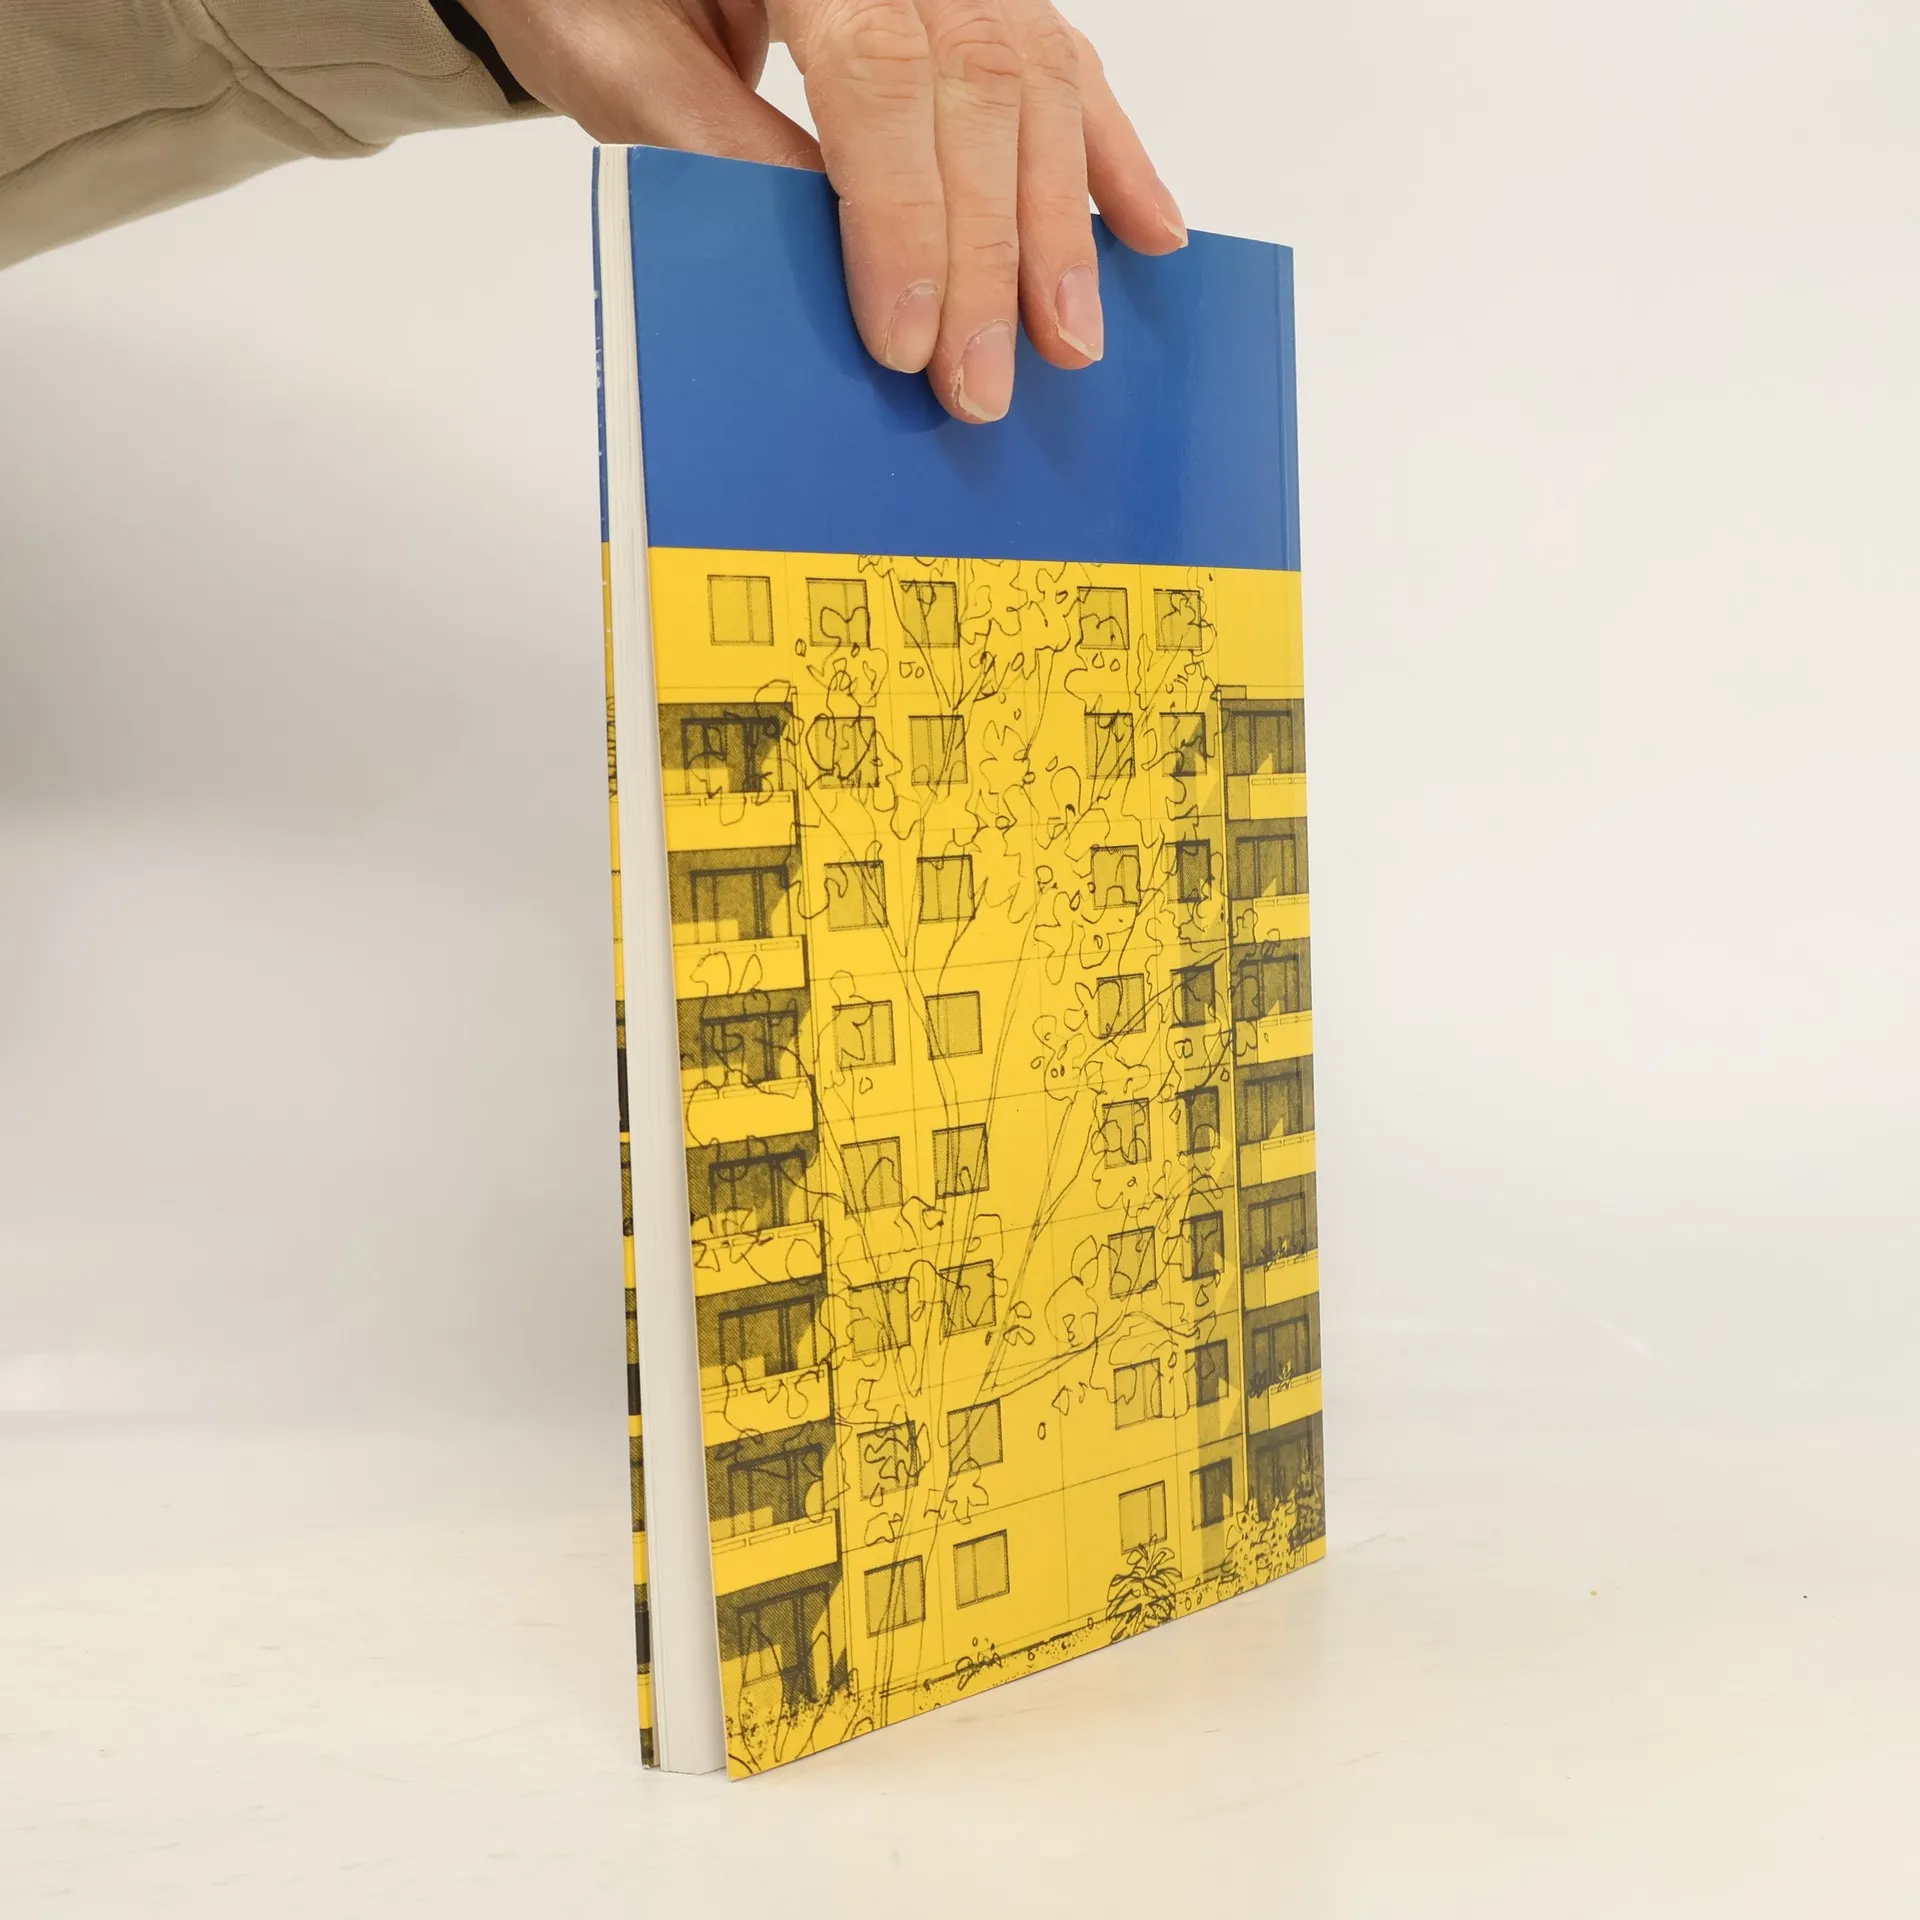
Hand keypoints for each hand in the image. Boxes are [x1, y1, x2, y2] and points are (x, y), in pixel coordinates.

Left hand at [456, 0, 1186, 422]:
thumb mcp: (613, 50)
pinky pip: (1060, 61)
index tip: (907, 342)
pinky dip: (1109, 154)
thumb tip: (836, 261)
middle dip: (989, 254)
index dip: (904, 218)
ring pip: (1035, 81)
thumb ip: (717, 143)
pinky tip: (1149, 231)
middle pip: (978, 88)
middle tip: (985, 383)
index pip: (881, 75)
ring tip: (1070, 339)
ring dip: (1061, 225)